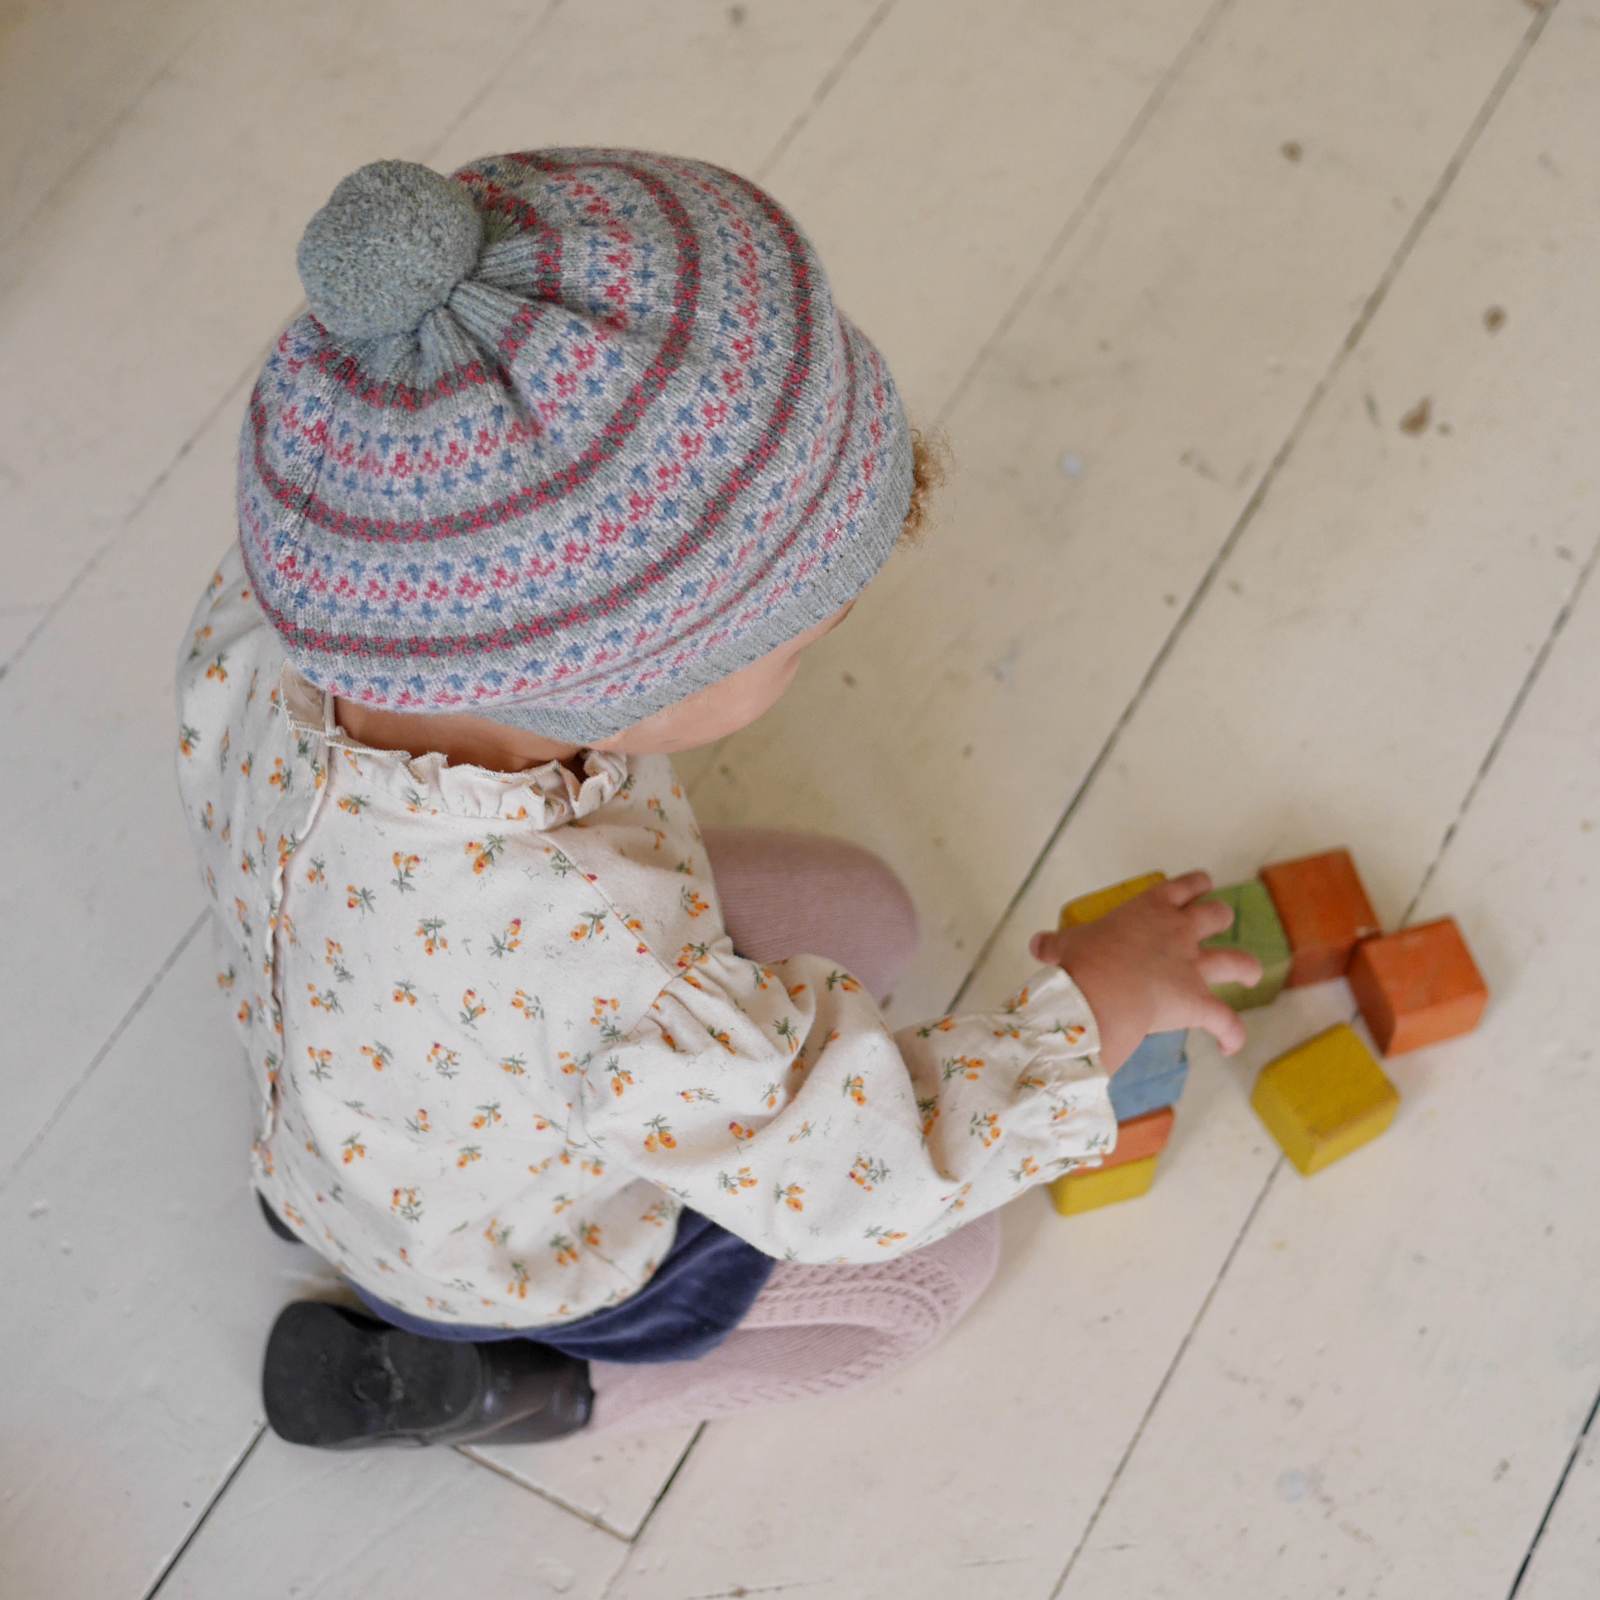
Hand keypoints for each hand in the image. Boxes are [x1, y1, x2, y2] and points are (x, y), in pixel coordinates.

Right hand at [1028, 871, 1262, 1072]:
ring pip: (1239, 961)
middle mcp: (1179, 932)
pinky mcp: (1198, 1003)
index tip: (1199, 887)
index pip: (1183, 886)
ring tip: (1249, 975)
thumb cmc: (1078, 964)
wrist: (1096, 994)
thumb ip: (1054, 944)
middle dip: (1220, 920)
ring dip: (1247, 968)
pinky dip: (1232, 1034)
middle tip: (1217, 927)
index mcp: (1149, 909)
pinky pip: (1228, 1021)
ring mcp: (1193, 967)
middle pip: (1217, 915)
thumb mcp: (1062, 947)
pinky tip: (1229, 1045)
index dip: (1195, 886)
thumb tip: (1037, 945)